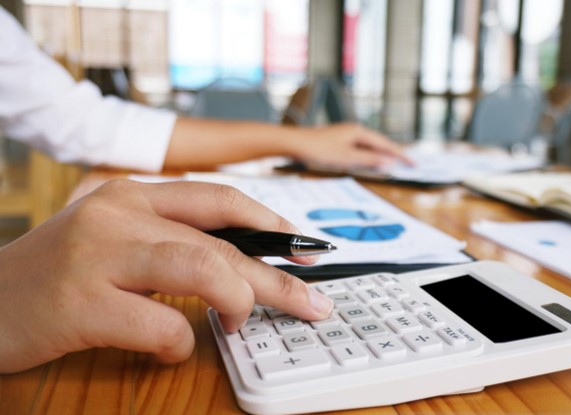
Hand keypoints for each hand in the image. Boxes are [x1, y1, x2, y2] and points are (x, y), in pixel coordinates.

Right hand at [0, 179, 332, 372]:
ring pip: (204, 268)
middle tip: (313, 303)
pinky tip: (168, 347)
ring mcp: (100, 256)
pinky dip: (179, 344)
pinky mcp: (82, 303)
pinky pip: (161, 326)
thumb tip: (242, 265)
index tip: (305, 249)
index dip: (271, 222)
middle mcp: (119, 215)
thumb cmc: (58, 272)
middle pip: (225, 241)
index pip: (220, 198)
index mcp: (133, 194)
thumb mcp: (114, 237)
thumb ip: (171, 239)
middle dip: (278, 277)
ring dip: (239, 300)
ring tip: (240, 322)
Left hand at [290, 123, 412, 167]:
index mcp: (359, 132)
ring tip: (394, 162)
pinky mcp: (338, 140)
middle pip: (379, 143)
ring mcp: (346, 134)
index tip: (413, 163)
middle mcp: (354, 130)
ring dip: (382, 154)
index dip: (400, 155)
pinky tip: (369, 160)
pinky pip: (360, 147)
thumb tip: (389, 162)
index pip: (385, 145)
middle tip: (408, 163)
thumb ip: (369, 160)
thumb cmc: (319, 149)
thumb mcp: (347, 158)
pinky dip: (369, 154)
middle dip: (394, 153)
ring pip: (369, 145)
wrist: (295, 143)